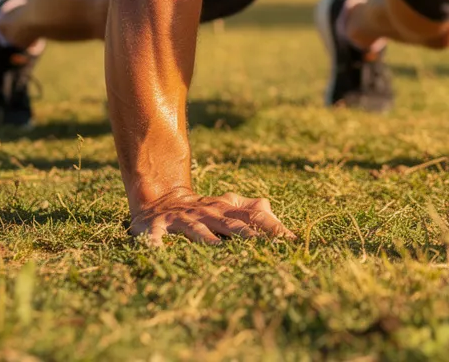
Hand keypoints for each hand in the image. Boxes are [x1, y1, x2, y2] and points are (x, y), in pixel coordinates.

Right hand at [128, 189, 294, 245]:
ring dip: (206, 239)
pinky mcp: (157, 226)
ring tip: (218, 249)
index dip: (273, 228)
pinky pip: (157, 236)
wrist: (160, 198)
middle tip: (264, 249)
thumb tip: (277, 216)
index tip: (292, 242)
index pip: (255, 216)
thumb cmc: (202, 210)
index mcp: (226, 209)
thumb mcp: (227, 207)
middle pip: (231, 224)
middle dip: (248, 235)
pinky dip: (156, 244)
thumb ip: (252, 210)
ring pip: (197, 229)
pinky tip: (157, 251)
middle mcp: (207, 212)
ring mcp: (183, 219)